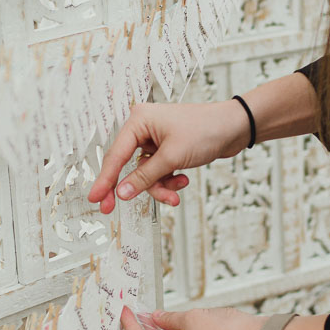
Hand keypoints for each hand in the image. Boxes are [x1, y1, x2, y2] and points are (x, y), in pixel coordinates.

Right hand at [87, 101, 250, 213]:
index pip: (115, 155)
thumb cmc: (206, 130)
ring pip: (145, 174)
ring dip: (159, 186)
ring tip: (175, 193)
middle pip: (127, 166)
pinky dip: (168, 181)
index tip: (95, 199)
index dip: (104, 180)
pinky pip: (158, 172)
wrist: (234, 127)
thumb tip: (122, 192)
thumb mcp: (172, 157)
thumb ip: (145, 176)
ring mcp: (155, 140)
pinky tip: (182, 181)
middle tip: (115, 209)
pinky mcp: (166, 150)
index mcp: (138, 121)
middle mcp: (143, 128)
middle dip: (134, 187)